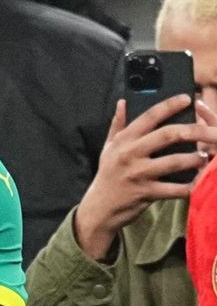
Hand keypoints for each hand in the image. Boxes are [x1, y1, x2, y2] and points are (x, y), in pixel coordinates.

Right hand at [75, 97, 216, 259]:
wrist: (100, 207)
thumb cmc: (108, 175)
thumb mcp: (108, 148)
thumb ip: (117, 125)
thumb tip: (123, 102)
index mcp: (123, 140)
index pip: (149, 117)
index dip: (169, 106)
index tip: (187, 98)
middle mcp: (130, 154)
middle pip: (168, 135)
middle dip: (194, 131)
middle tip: (210, 131)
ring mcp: (139, 174)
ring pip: (176, 162)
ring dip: (196, 159)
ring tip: (205, 157)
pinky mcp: (147, 193)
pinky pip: (175, 188)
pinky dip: (190, 185)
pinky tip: (198, 181)